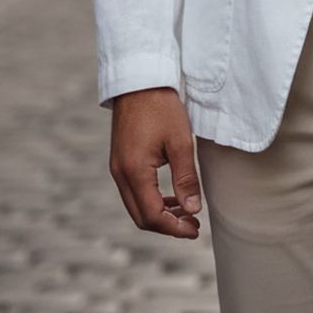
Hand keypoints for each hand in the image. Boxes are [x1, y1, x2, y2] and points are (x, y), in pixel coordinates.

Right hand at [109, 87, 202, 238]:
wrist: (139, 81)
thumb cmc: (161, 107)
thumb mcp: (180, 142)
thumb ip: (186, 178)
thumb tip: (193, 209)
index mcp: (134, 171)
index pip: (152, 215)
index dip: (174, 228)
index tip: (195, 230)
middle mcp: (120, 174)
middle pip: (141, 216)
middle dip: (167, 225)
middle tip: (193, 226)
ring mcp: (117, 168)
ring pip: (136, 205)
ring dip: (160, 213)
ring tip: (187, 213)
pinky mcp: (120, 161)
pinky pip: (134, 191)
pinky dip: (152, 199)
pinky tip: (172, 197)